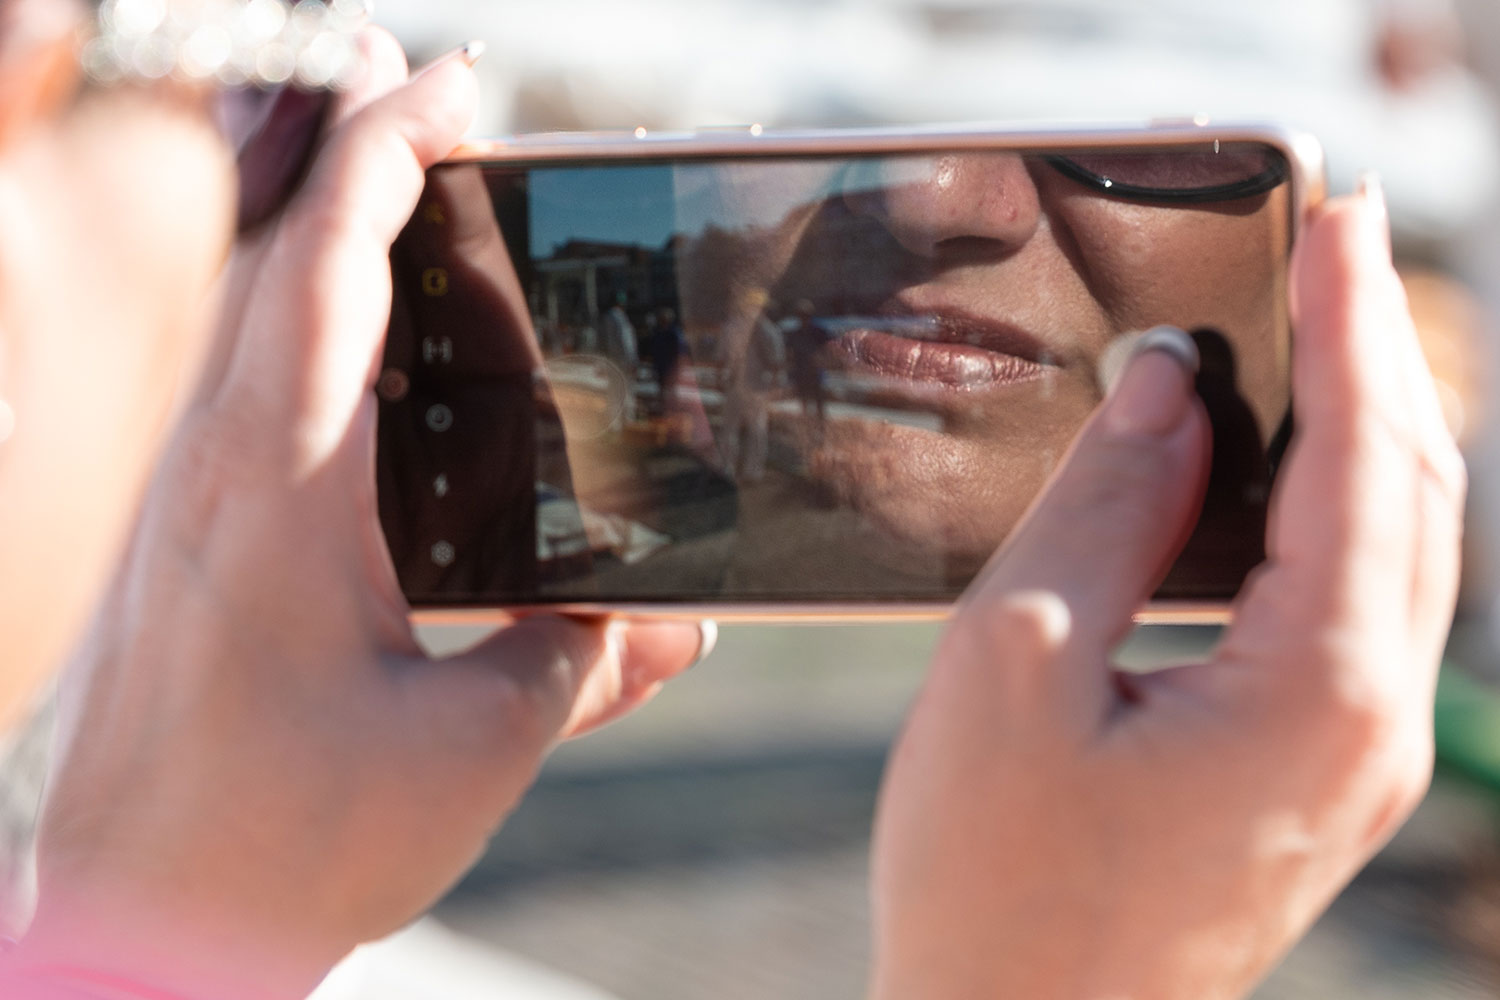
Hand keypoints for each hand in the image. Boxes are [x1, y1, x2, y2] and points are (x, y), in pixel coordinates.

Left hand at [15, 33, 707, 999]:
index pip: (332, 268)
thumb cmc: (281, 848)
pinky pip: (250, 408)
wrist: (138, 930)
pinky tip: (372, 366)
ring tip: (409, 204)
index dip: (391, 153)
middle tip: (433, 102)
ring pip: (257, 331)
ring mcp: (192, 510)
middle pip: (281, 264)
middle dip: (357, 161)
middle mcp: (219, 475)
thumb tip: (672, 624)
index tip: (455, 85)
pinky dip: (312, 342)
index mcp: (281, 491)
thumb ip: (579, 661)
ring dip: (333, 245)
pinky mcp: (192, 556)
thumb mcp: (471, 751)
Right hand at [869, 184, 1463, 998]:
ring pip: (1398, 557)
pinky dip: (1331, 517)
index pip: (1368, 459)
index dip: (1352, 323)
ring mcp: (1349, 763)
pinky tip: (1274, 479)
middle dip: (1378, 361)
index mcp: (1316, 693)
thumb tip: (1167, 392)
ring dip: (1362, 435)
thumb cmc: (994, 883)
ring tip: (1310, 340)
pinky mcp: (1307, 780)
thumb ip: (1104, 508)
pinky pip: (1355, 613)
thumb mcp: (1016, 661)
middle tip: (1332, 253)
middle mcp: (1368, 728)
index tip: (1336, 217)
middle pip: (1416, 499)